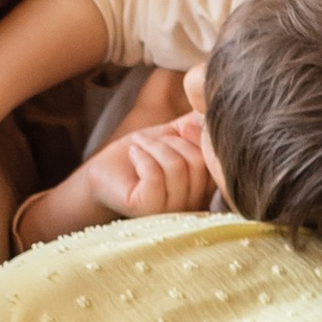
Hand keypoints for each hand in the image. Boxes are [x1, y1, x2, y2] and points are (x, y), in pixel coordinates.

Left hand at [87, 113, 216, 219]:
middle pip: (200, 162)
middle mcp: (194, 205)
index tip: (178, 129)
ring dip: (153, 146)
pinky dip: (142, 156)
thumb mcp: (173, 135)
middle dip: (173, 140)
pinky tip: (133, 154)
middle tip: (150, 139)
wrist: (105, 171)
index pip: (216, 159)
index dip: (197, 136)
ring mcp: (171, 212)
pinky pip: (155, 176)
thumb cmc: (141, 155)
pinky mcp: (147, 209)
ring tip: (139, 145)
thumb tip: (210, 109)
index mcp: (205, 190)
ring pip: (177, 167)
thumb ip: (196, 125)